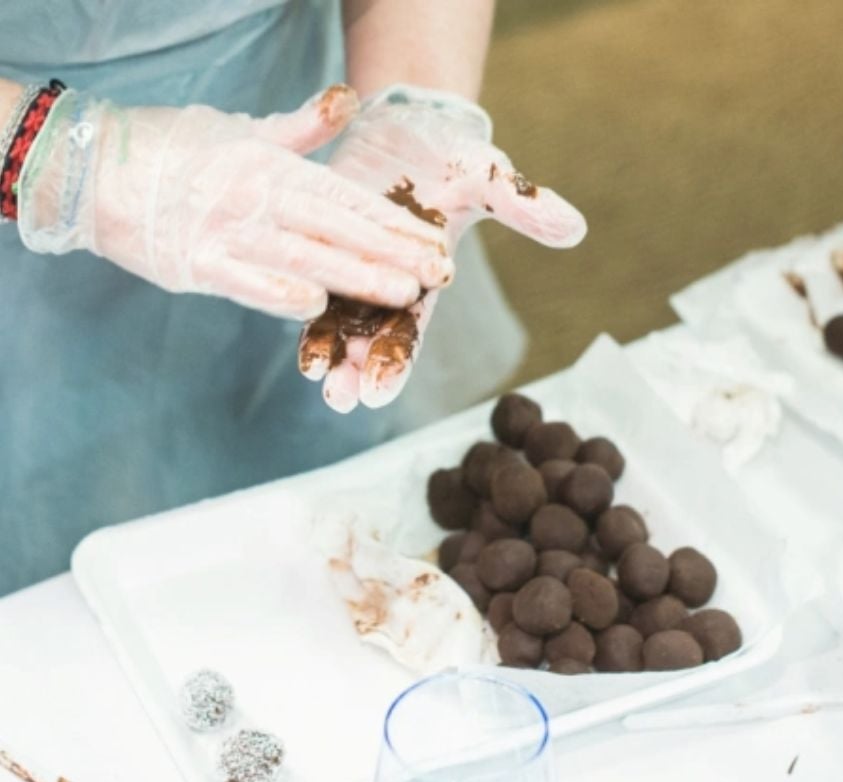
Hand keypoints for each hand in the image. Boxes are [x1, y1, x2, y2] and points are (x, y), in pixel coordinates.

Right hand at [17, 85, 454, 317]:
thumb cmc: (172, 147)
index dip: (392, 222)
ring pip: (302, 256)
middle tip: (438, 274)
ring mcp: (225, 232)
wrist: (88, 167)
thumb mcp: (241, 129)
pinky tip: (316, 306)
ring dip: (354, 276)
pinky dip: (278, 293)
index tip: (433, 240)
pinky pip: (243, 282)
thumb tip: (348, 98)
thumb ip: (300, 126)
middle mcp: (256, 197)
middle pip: (336, 229)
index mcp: (272, 166)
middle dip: (392, 253)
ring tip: (401, 293)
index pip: (346, 198)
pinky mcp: (194, 265)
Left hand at [298, 85, 586, 412]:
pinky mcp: (325, 242)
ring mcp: (354, 265)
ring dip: (327, 349)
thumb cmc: (455, 155)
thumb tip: (577, 228)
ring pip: (337, 317)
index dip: (395, 358)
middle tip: (342, 399)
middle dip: (357, 369)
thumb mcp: (489, 176)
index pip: (410, 327)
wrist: (411, 123)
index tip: (378, 390)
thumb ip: (525, 206)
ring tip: (316, 380)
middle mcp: (388, 282)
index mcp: (426, 277)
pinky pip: (308, 280)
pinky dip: (299, 305)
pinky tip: (290, 332)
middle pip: (371, 335)